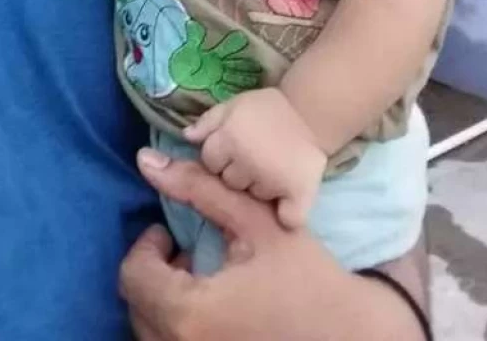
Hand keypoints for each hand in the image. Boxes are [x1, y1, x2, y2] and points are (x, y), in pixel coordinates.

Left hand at [121, 150, 427, 340]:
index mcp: (190, 313)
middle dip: (155, 273)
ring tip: (200, 281)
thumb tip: (146, 163)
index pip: (134, 276)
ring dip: (164, 301)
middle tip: (185, 254)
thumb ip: (199, 188)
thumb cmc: (307, 278)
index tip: (172, 236)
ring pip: (152, 331)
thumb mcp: (255, 222)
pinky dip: (179, 325)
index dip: (148, 247)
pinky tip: (212, 309)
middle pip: (138, 307)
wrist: (352, 335)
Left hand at [183, 88, 325, 227]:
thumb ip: (208, 122)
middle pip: (229, 182)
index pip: (209, 161)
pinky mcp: (300, 192)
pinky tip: (287, 201)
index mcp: (230, 138)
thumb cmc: (267, 108)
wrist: (309, 112)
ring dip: (260, 189)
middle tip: (255, 158)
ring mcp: (274, 180)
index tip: (234, 149)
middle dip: (237, 172)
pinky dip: (288, 214)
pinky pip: (288, 218)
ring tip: (272, 169)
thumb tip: (186, 138)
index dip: (220, 155)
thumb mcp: (233, 105)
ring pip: (253, 199)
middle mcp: (249, 161)